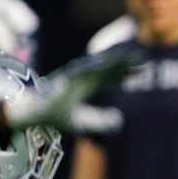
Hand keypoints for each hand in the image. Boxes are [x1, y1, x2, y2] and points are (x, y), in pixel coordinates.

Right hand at [3, 49, 136, 134]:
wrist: (33, 114)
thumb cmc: (54, 116)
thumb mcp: (83, 123)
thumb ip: (100, 121)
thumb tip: (119, 120)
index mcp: (86, 86)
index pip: (110, 78)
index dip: (126, 74)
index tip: (143, 71)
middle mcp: (82, 78)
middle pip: (108, 69)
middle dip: (126, 64)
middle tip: (145, 58)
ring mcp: (74, 76)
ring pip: (99, 66)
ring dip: (115, 60)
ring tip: (132, 56)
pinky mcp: (66, 77)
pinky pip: (84, 70)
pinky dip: (97, 66)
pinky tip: (111, 62)